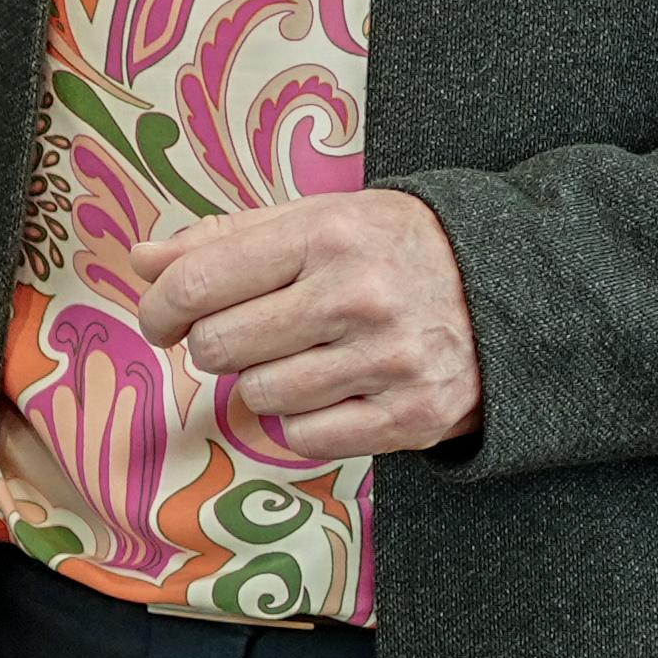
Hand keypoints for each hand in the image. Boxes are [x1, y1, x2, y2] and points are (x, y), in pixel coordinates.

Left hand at [140, 188, 481, 462]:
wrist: (516, 290)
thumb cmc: (396, 251)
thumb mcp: (319, 219)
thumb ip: (225, 238)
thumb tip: (140, 261)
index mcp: (328, 233)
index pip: (197, 283)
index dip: (160, 309)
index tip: (162, 319)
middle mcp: (358, 295)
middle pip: (218, 347)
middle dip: (215, 346)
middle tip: (248, 335)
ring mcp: (389, 359)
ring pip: (259, 397)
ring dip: (266, 382)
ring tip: (308, 355)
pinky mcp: (412, 415)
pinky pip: (303, 438)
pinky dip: (305, 421)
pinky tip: (337, 389)